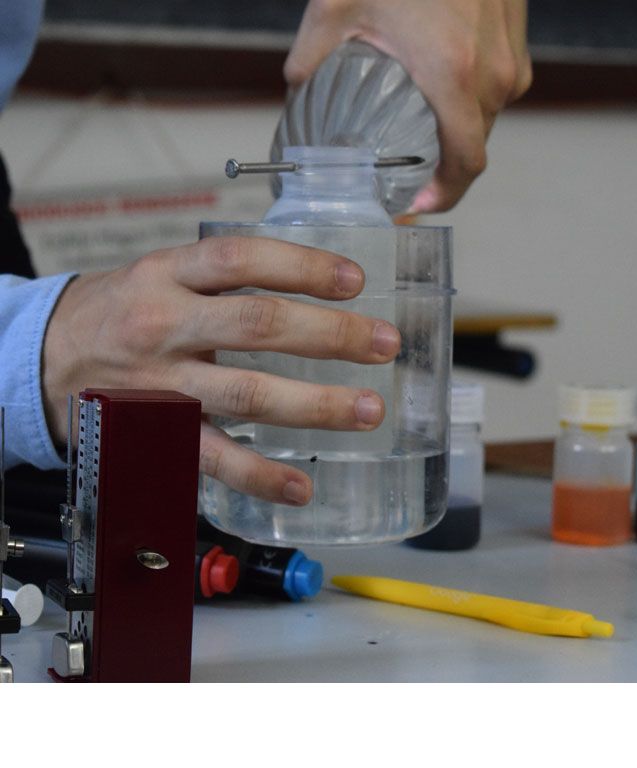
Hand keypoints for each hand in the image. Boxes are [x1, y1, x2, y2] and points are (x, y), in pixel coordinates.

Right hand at [42, 237, 400, 504]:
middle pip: (258, 325)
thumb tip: (312, 277)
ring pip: (247, 394)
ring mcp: (164, 384)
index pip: (241, 259)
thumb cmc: (122, 310)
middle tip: (384, 344)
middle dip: (330, 336)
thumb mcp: (162, 272)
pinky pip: (214, 459)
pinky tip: (302, 486)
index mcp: (168, 274)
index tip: (355, 281)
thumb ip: (225, 276)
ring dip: (315, 405)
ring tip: (369, 410)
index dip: (301, 266)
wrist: (45, 357)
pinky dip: (261, 476)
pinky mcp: (160, 434)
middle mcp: (165, 325)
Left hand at [285, 0, 531, 212]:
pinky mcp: (517, 35)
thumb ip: (311, 60)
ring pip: (488, 115)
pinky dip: (471, 95)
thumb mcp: (337, 7)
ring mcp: (512, 52)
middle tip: (409, 168)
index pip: (465, 164)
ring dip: (457, 129)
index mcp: (454, 75)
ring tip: (422, 125)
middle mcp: (494, 72)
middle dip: (442, 164)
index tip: (420, 202)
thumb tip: (298, 91)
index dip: (445, 195)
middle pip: (475, 144)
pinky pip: (499, 83)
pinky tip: (442, 83)